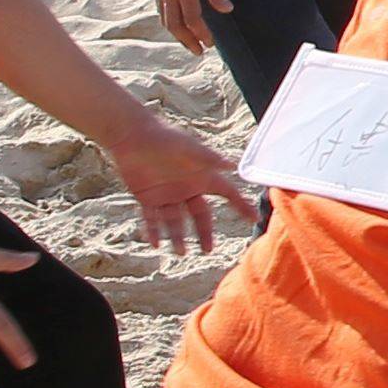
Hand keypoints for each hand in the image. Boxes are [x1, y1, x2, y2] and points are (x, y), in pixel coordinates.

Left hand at [104, 114, 260, 257]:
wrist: (133, 135)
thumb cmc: (164, 138)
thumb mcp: (189, 148)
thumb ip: (209, 158)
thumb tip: (232, 165)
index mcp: (202, 177)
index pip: (227, 193)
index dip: (241, 205)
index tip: (254, 218)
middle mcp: (187, 188)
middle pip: (201, 216)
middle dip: (205, 233)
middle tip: (208, 250)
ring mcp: (167, 195)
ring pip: (175, 221)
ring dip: (177, 237)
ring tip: (180, 252)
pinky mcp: (147, 198)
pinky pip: (151, 219)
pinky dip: (153, 231)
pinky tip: (155, 243)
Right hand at [148, 0, 229, 55]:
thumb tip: (226, 10)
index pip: (192, 19)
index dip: (201, 33)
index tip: (210, 44)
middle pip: (174, 25)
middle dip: (187, 40)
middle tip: (199, 51)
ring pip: (165, 19)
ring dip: (177, 34)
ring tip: (189, 42)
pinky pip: (160, 9)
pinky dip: (169, 22)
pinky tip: (177, 24)